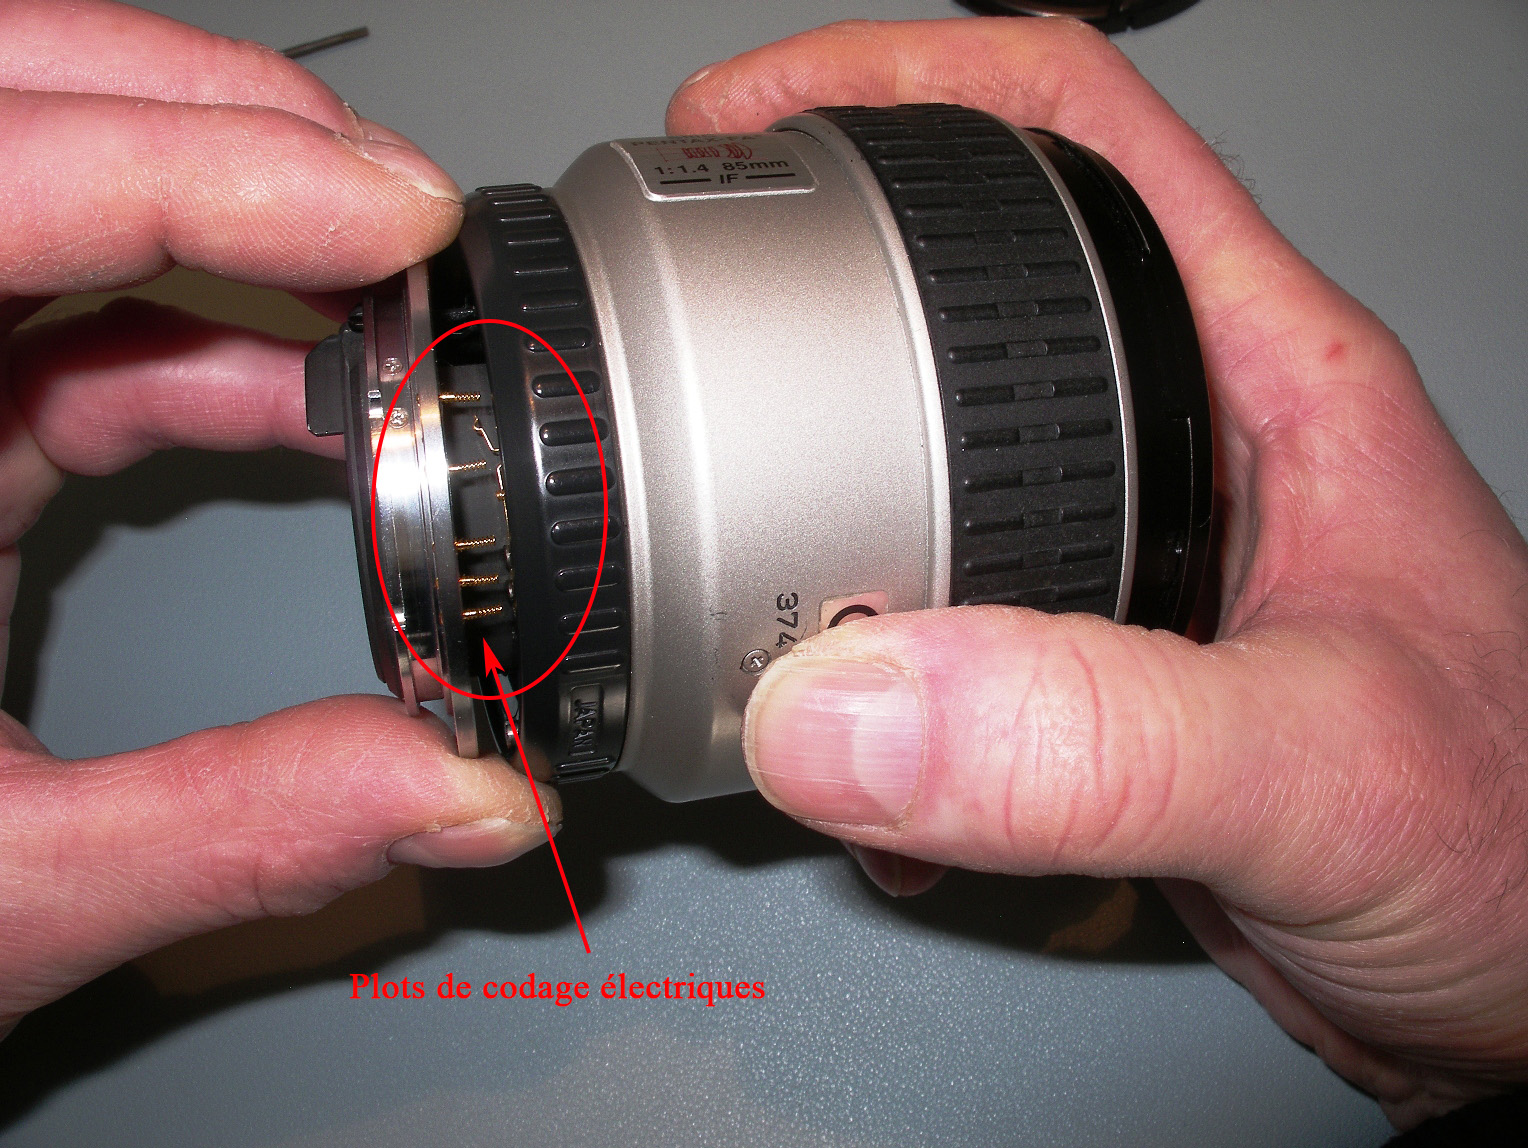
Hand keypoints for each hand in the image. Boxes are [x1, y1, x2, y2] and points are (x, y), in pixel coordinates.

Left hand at [0, 0, 556, 1037]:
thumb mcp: (0, 887)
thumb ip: (237, 829)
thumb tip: (465, 793)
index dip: (193, 172)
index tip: (389, 218)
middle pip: (12, 121)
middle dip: (220, 131)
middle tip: (394, 205)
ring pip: (58, 203)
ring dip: (245, 229)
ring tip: (394, 301)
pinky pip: (85, 328)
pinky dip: (227, 347)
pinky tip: (331, 408)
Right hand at [670, 17, 1527, 1127]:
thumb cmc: (1524, 839)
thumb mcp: (1320, 767)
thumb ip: (1095, 732)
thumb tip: (845, 706)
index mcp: (1261, 381)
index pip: (1073, 139)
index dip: (897, 85)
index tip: (745, 119)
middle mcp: (1192, 448)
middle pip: (972, 285)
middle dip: (820, 287)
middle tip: (697, 319)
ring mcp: (1139, 561)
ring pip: (934, 473)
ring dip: (823, 524)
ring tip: (744, 575)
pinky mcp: (1098, 672)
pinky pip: (939, 632)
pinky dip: (866, 693)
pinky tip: (860, 769)